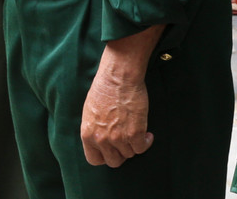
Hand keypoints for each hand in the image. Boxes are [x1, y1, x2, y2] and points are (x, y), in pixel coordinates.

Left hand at [80, 31, 160, 167]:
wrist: (119, 76)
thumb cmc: (105, 87)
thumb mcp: (90, 112)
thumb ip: (94, 129)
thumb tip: (101, 138)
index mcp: (88, 134)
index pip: (94, 159)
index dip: (105, 156)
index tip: (113, 150)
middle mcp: (101, 139)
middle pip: (113, 160)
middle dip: (122, 153)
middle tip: (128, 143)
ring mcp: (118, 137)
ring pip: (129, 154)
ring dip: (135, 145)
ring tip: (139, 135)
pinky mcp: (135, 132)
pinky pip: (141, 147)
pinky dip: (146, 143)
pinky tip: (148, 135)